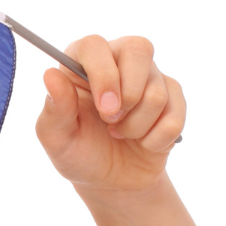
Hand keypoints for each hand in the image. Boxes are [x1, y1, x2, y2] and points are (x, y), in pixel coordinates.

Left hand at [35, 36, 184, 193]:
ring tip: (119, 133)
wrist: (110, 180)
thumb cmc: (78, 153)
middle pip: (138, 48)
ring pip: (157, 91)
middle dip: (128, 95)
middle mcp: (117, 61)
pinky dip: (156, 139)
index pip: (95, 45)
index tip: (104, 108)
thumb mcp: (56, 138)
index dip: (103, 73)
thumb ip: (55, 108)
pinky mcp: (172, 99)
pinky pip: (175, 116)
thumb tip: (50, 75)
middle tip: (110, 122)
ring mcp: (148, 77)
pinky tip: (142, 142)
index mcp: (81, 63)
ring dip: (136, 126)